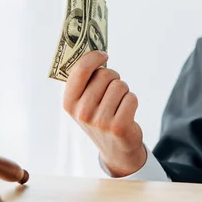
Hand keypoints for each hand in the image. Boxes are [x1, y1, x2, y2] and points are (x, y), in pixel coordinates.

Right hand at [63, 51, 146, 176]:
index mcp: (69, 103)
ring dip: (124, 91)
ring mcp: (100, 121)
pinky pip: (131, 98)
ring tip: (119, 103)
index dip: (94, 57)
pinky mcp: (118, 126)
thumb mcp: (84, 102)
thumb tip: (95, 52)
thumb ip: (86, 80)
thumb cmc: (100, 117)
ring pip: (120, 85)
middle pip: (105, 75)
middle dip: (113, 77)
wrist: (115, 149)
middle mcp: (82, 112)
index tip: (104, 54)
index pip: (80, 70)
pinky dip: (132, 101)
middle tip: (113, 89)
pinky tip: (126, 112)